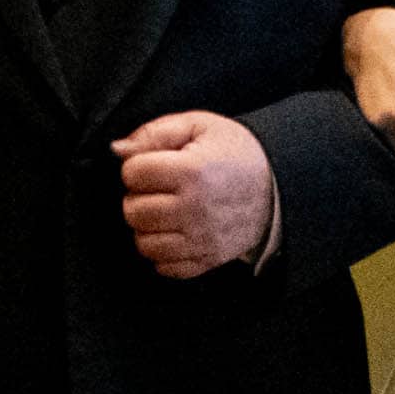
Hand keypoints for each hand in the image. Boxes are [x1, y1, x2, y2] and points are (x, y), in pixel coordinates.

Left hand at [114, 110, 278, 277]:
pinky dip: (162, 252)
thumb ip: (154, 133)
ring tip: (164, 211)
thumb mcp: (200, 126)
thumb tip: (117, 150)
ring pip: (143, 243)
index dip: (137, 166)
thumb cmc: (236, 153)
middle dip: (138, 197)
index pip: (132, 174)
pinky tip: (174, 232)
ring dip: (147, 227)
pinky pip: (164, 267)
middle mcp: (195, 209)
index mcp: (192, 171)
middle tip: (158, 189)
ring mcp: (201, 239)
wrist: (278, 187)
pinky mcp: (207, 260)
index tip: (154, 165)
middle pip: (133, 211)